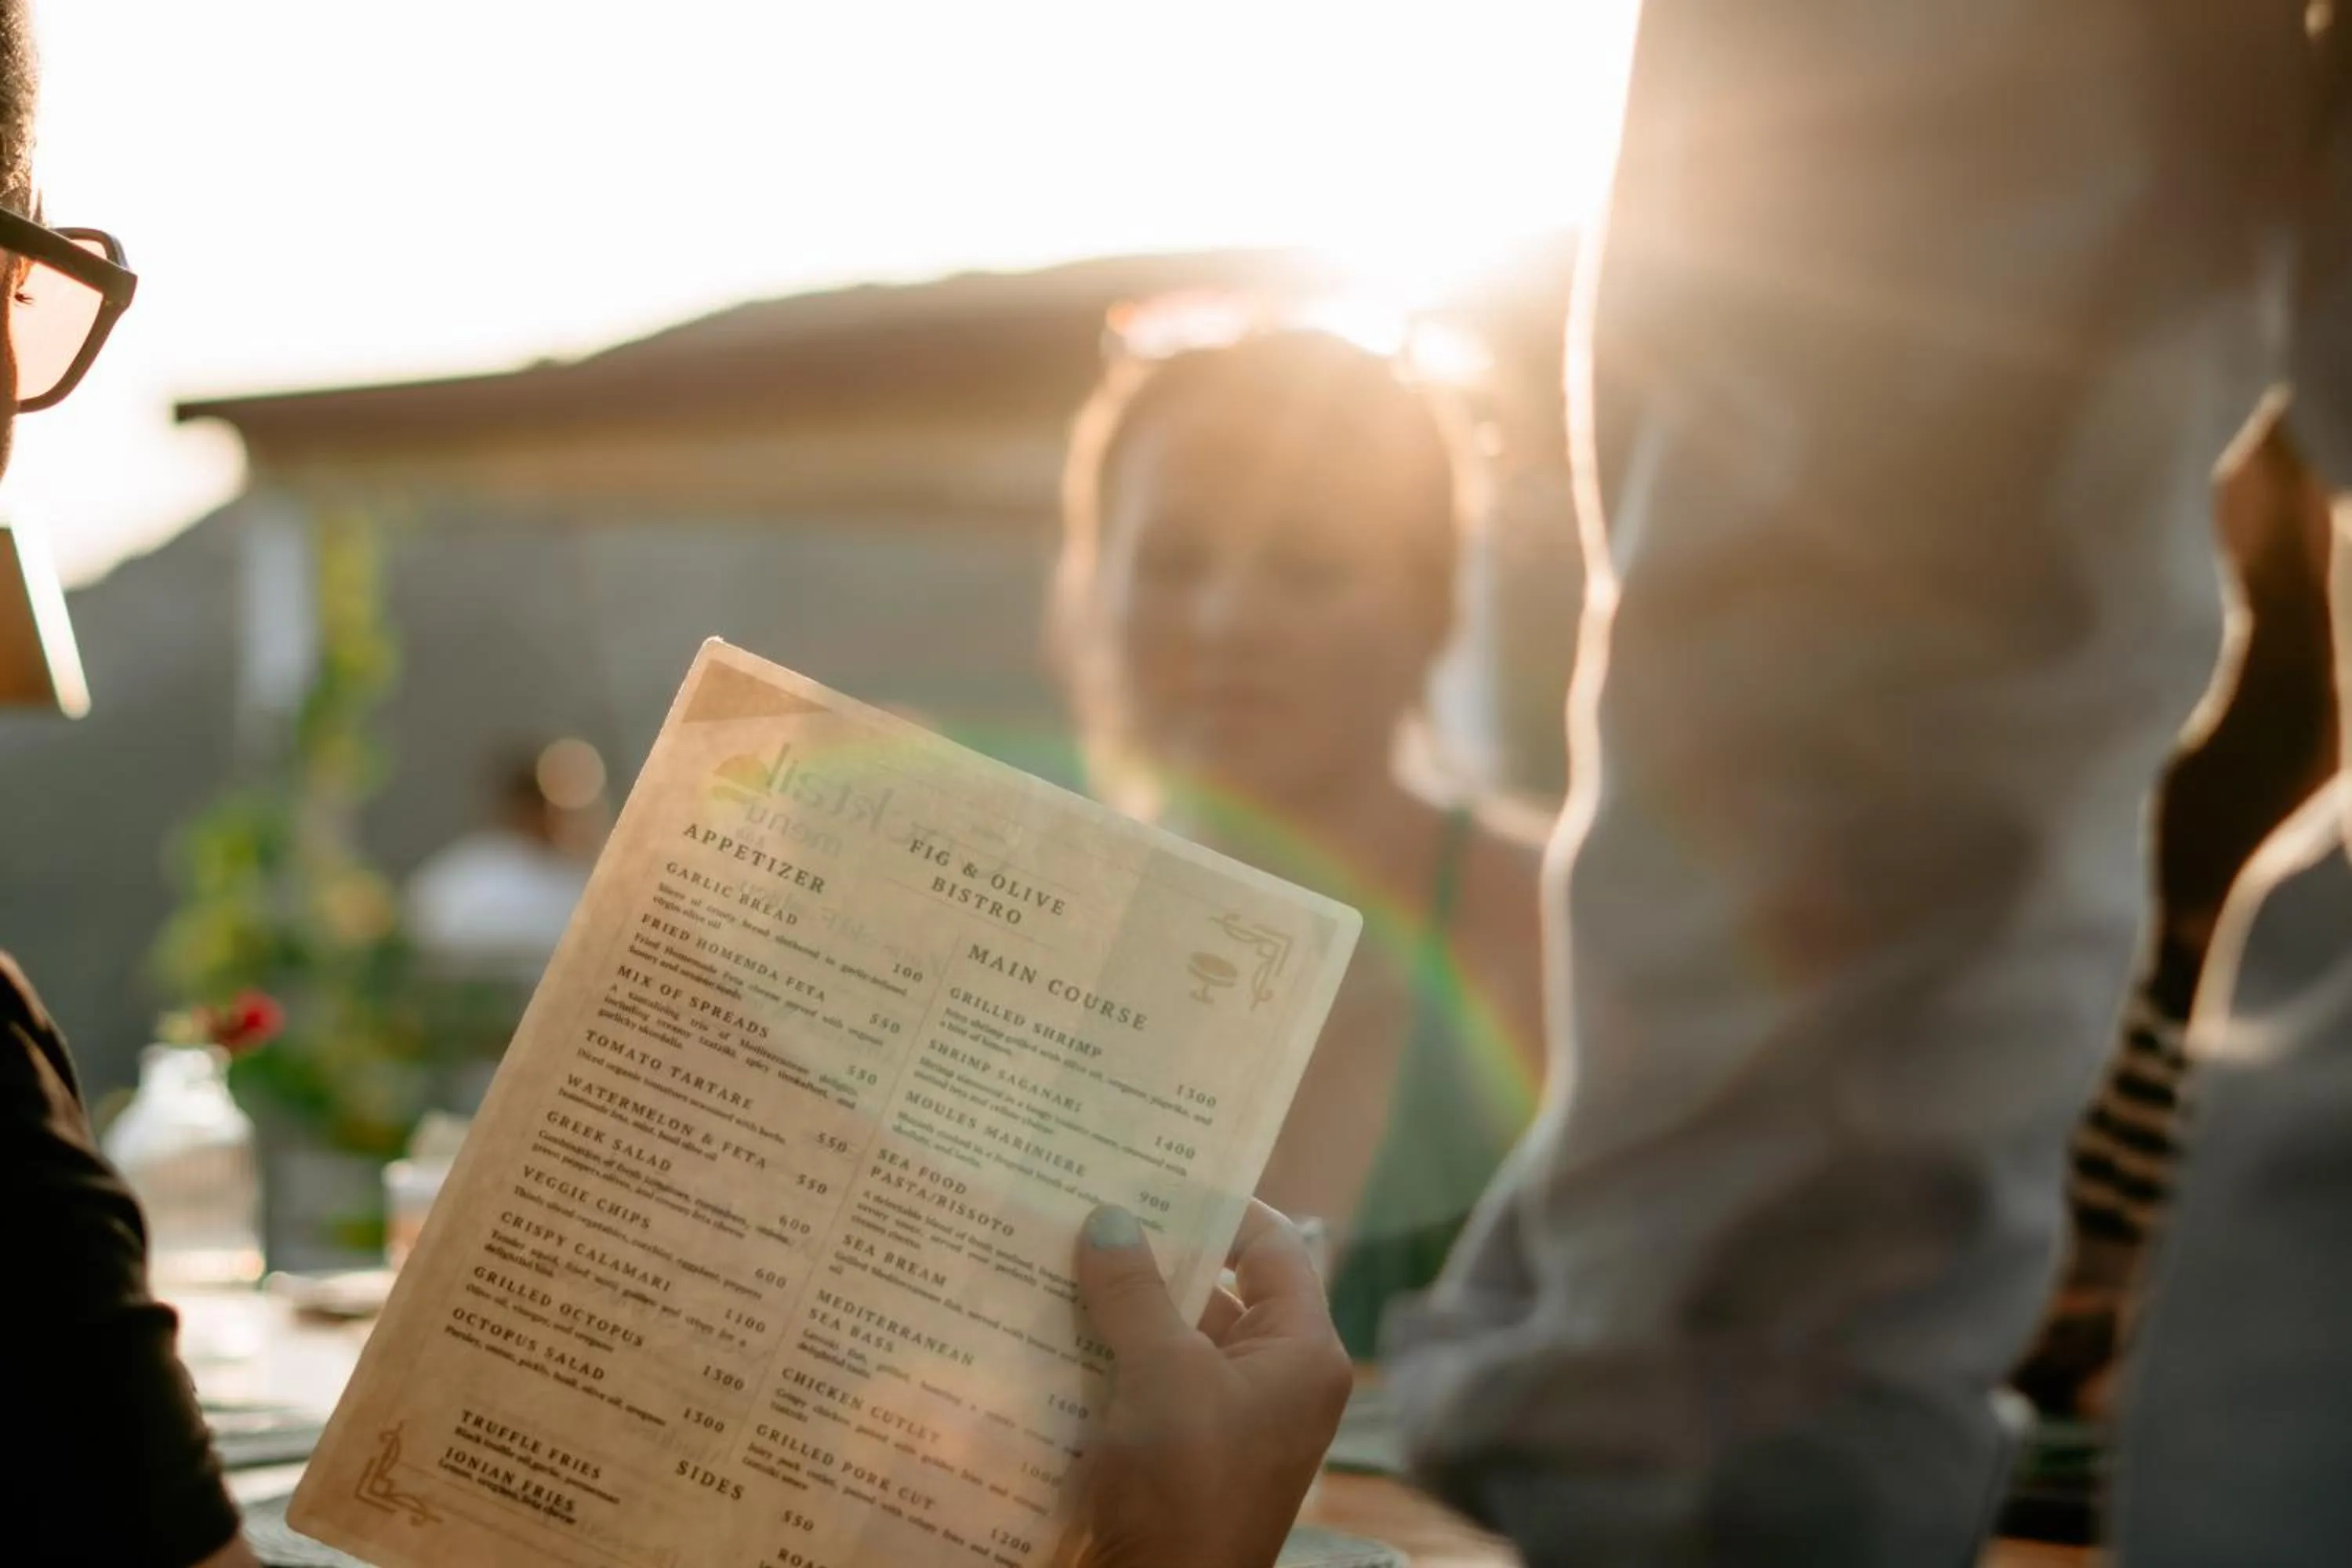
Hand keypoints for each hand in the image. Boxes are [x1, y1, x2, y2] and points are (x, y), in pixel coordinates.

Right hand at [1069, 1200, 1351, 1567]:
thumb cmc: (1184, 1485)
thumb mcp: (1159, 1374)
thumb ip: (1135, 1290)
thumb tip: (1109, 1217)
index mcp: (1301, 1352)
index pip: (1275, 1247)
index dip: (1222, 1205)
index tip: (1157, 1171)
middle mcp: (1276, 1381)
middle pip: (1221, 1291)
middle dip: (1155, 1255)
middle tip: (1090, 1204)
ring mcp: (1231, 1422)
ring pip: (1178, 1339)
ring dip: (1123, 1308)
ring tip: (1056, 1256)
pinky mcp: (1186, 1456)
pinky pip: (1152, 1386)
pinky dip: (1111, 1359)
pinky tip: (1052, 1330)